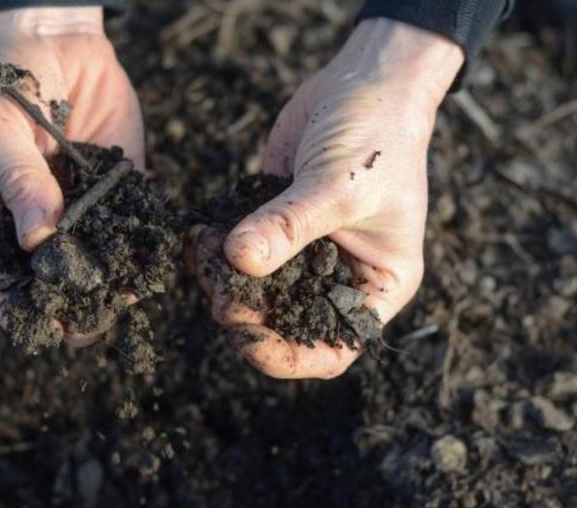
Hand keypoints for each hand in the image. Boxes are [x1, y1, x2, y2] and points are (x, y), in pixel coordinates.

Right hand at [0, 7, 143, 346]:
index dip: (11, 306)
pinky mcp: (115, 189)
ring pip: (92, 259)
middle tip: (87, 329)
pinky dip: (140, 247)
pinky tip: (153, 266)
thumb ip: (19, 180)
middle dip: (66, 305)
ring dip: (108, 284)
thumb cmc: (5, 81)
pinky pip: (128, 225)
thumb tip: (39, 240)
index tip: (34, 331)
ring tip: (125, 304)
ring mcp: (77, 208)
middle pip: (46, 277)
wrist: (56, 41)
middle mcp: (34, 220)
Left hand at [191, 19, 463, 378]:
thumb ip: (288, 226)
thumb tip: (238, 260)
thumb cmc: (378, 136)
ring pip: (256, 289)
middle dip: (247, 313)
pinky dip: (215, 250)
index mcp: (376, 286)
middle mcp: (339, 276)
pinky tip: (198, 237)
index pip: (333, 349)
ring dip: (223, 280)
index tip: (246, 335)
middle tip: (218, 291)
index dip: (289, 357)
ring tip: (203, 256)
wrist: (365, 81)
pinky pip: (239, 250)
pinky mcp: (274, 222)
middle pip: (286, 323)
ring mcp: (304, 250)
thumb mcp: (340, 185)